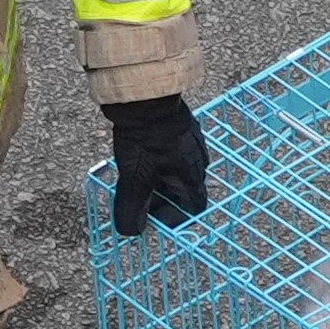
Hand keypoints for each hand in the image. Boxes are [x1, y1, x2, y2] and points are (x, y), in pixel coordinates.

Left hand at [107, 94, 208, 235]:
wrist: (144, 97)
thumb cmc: (144, 138)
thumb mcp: (134, 179)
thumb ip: (132, 209)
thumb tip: (132, 232)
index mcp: (192, 176)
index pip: (194, 207)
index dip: (175, 217)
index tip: (153, 216)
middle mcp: (197, 160)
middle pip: (184, 189)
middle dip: (162, 198)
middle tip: (139, 197)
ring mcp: (191, 141)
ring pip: (177, 169)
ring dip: (159, 177)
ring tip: (137, 175)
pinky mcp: (180, 126)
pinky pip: (173, 150)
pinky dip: (158, 158)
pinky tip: (141, 152)